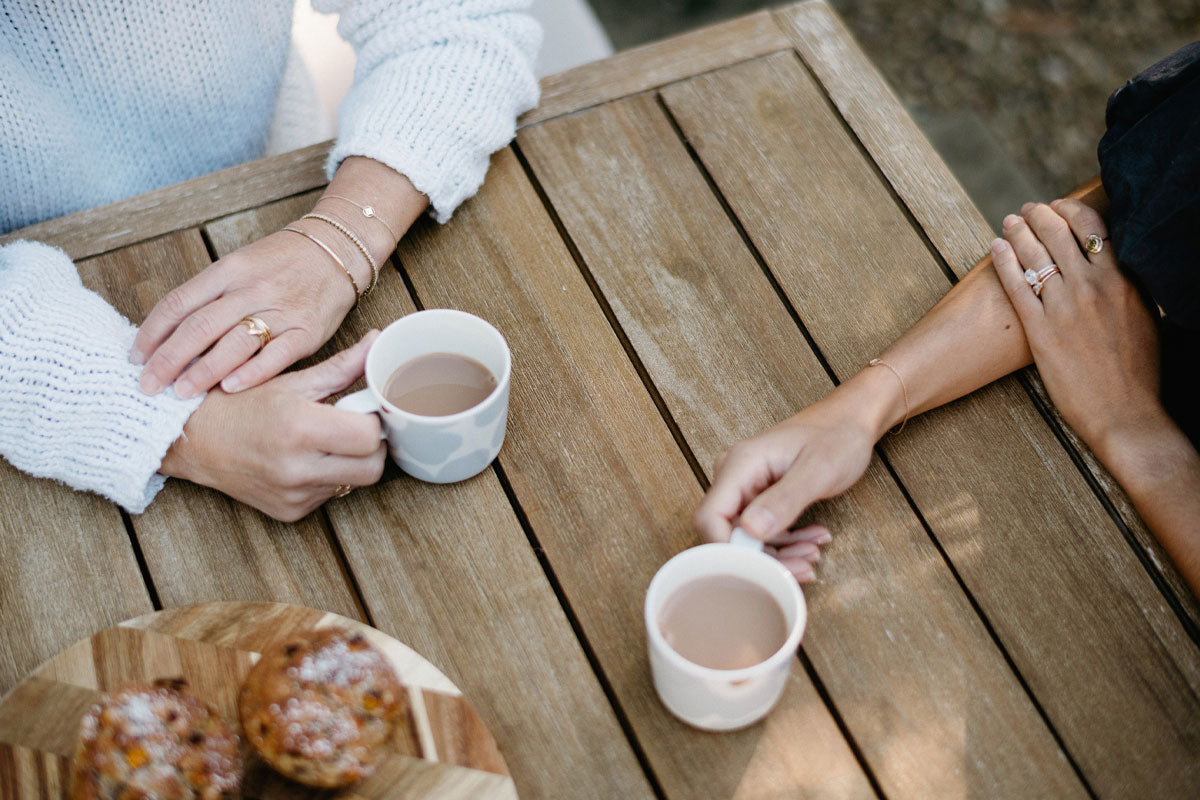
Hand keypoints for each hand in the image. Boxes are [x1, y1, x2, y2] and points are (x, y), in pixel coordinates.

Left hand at [131, 221, 366, 398]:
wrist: (337, 251)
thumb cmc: (284, 263)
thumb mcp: (241, 265)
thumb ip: (211, 296)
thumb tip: (171, 334)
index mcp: (228, 270)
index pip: (179, 303)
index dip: (153, 333)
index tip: (136, 358)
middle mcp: (251, 289)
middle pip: (199, 327)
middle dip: (168, 360)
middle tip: (148, 386)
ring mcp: (280, 310)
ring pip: (233, 342)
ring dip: (203, 371)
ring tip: (181, 393)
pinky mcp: (307, 331)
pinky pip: (276, 354)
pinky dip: (252, 372)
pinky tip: (230, 388)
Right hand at [160, 332, 386, 521]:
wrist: (190, 439)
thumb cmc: (238, 403)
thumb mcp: (291, 380)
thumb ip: (342, 366)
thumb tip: (376, 344)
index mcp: (300, 428)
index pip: (370, 437)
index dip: (374, 420)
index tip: (363, 409)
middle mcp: (297, 468)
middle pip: (373, 468)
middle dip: (372, 447)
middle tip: (354, 427)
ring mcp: (294, 496)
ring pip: (354, 484)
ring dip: (350, 462)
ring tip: (324, 440)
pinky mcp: (289, 513)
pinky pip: (328, 496)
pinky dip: (327, 477)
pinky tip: (305, 459)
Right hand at [692, 374, 895, 580]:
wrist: (850, 421)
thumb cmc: (837, 436)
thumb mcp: (818, 470)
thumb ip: (785, 500)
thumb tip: (751, 531)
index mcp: (740, 465)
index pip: (710, 517)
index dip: (727, 551)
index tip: (761, 571)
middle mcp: (735, 476)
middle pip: (728, 533)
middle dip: (762, 558)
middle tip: (802, 568)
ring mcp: (745, 487)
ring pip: (747, 537)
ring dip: (779, 553)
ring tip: (813, 553)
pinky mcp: (758, 496)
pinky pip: (762, 530)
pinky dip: (787, 542)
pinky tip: (812, 540)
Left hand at [992, 199, 1160, 456]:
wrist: (1124, 413)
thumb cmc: (1139, 372)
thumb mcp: (1145, 318)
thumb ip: (1129, 288)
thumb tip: (1117, 267)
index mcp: (1123, 281)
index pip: (1093, 229)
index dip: (1071, 211)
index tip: (1059, 207)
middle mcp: (1093, 287)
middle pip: (1059, 235)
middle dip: (1039, 216)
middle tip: (1027, 210)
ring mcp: (1064, 308)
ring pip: (1035, 255)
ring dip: (1018, 232)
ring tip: (1009, 222)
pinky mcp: (1040, 330)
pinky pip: (1017, 285)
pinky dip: (1004, 261)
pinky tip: (996, 249)